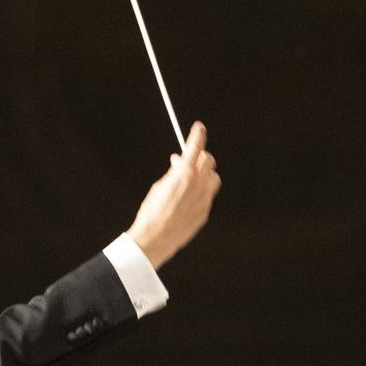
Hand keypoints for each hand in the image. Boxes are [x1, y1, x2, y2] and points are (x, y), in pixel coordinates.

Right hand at [126, 121, 221, 269]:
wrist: (155, 238)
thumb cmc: (152, 211)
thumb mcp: (160, 185)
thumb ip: (174, 173)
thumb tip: (180, 163)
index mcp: (184, 175)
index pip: (195, 147)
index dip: (198, 134)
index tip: (199, 127)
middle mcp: (198, 185)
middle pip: (208, 161)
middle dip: (200, 157)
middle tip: (188, 159)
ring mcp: (204, 199)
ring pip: (213, 178)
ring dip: (204, 174)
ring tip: (190, 179)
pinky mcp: (205, 212)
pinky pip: (208, 195)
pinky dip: (201, 190)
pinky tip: (188, 197)